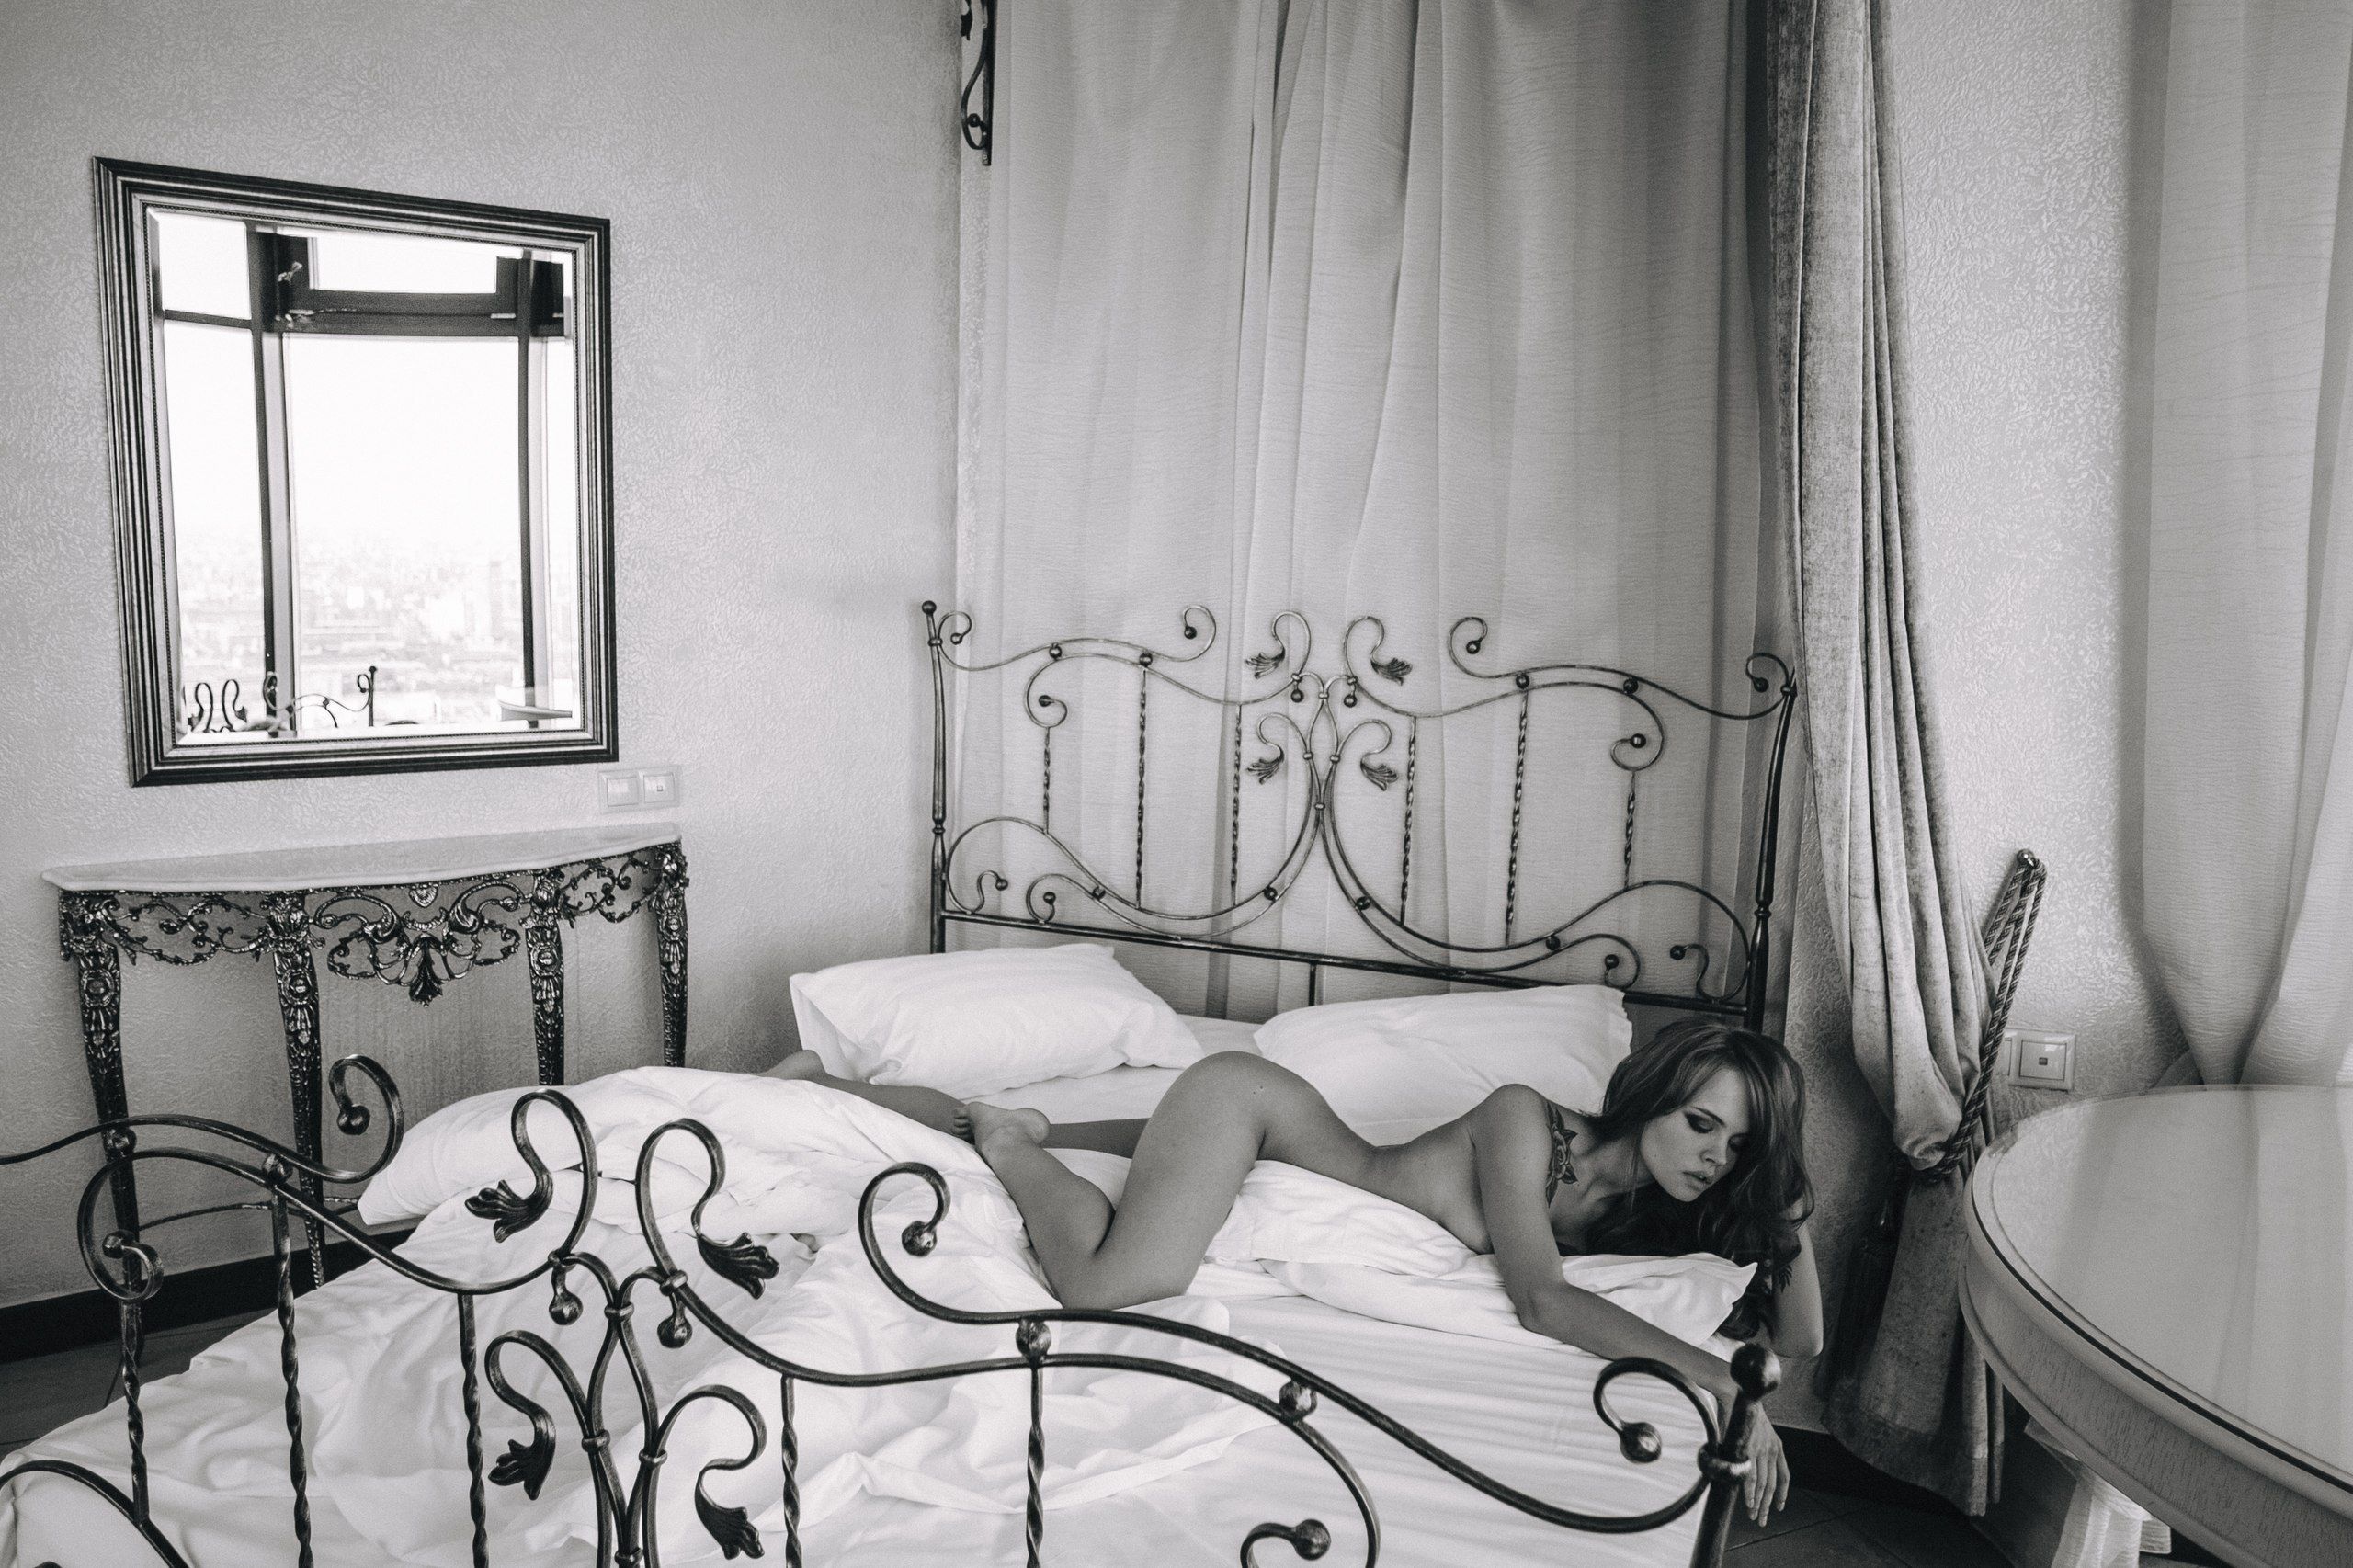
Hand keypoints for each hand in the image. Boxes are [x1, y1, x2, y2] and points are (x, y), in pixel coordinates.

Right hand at [1737, 1405, 1787, 1525]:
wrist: (1741, 1394)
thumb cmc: (1745, 1413)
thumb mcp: (1759, 1431)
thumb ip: (1757, 1447)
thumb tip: (1746, 1464)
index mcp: (1777, 1446)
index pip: (1784, 1476)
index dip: (1782, 1493)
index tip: (1779, 1507)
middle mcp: (1772, 1450)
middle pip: (1772, 1485)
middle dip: (1768, 1505)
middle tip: (1762, 1520)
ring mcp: (1761, 1450)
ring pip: (1762, 1484)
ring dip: (1758, 1502)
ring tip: (1754, 1515)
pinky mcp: (1749, 1449)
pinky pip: (1750, 1476)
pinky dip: (1749, 1491)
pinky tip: (1749, 1502)